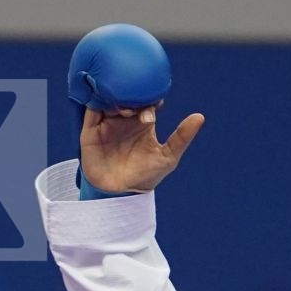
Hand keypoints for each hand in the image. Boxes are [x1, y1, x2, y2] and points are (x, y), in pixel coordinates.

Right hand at [78, 105, 204, 195]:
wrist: (119, 195)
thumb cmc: (145, 177)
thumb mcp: (167, 157)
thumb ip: (181, 137)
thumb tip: (200, 116)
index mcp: (143, 122)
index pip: (146, 99)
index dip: (150, 95)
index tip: (156, 102)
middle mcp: (125, 119)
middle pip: (127, 95)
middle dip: (132, 95)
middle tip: (138, 107)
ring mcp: (107, 123)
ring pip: (109, 99)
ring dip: (116, 98)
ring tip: (125, 111)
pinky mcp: (90, 130)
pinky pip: (91, 109)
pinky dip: (96, 101)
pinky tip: (106, 102)